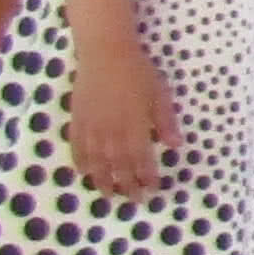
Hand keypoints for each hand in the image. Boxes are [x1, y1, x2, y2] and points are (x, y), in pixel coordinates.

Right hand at [66, 31, 175, 199]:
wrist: (105, 54)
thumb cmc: (138, 72)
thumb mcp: (159, 95)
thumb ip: (165, 121)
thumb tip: (176, 145)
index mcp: (134, 125)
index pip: (141, 159)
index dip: (146, 176)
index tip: (152, 190)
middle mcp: (111, 131)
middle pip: (118, 165)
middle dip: (127, 185)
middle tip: (134, 200)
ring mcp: (92, 126)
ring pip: (96, 160)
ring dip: (102, 180)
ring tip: (108, 195)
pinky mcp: (77, 119)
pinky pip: (76, 146)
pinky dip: (80, 161)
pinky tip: (84, 172)